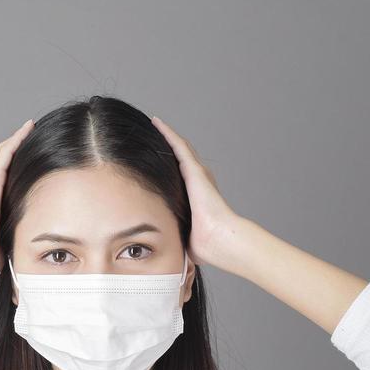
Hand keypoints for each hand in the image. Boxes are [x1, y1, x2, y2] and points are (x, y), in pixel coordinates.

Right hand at [0, 117, 33, 269]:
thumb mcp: (6, 232)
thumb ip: (15, 228)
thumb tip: (31, 237)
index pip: (2, 172)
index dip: (14, 159)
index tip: (27, 151)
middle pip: (2, 157)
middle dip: (15, 143)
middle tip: (30, 132)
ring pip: (4, 151)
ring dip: (17, 138)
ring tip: (30, 127)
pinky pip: (6, 152)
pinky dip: (17, 139)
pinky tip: (27, 130)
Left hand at [150, 114, 245, 270]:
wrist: (219, 240)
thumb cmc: (205, 244)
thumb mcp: (183, 236)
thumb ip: (175, 234)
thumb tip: (164, 247)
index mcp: (195, 196)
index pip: (178, 177)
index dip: (168, 166)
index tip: (154, 160)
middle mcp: (198, 181)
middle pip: (178, 158)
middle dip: (165, 146)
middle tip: (150, 134)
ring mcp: (197, 174)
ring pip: (178, 148)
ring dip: (165, 135)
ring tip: (151, 123)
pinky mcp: (194, 170)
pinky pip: (178, 145)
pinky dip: (167, 133)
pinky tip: (156, 122)